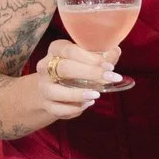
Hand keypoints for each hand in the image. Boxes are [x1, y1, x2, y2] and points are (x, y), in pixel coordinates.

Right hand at [0, 39, 116, 129]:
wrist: (55, 87)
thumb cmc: (77, 68)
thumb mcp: (89, 58)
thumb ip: (103, 55)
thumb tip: (115, 51)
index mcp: (57, 49)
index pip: (70, 50)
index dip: (91, 58)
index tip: (109, 66)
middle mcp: (46, 66)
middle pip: (64, 69)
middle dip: (90, 74)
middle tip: (109, 79)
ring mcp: (43, 86)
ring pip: (55, 91)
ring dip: (78, 94)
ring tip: (97, 95)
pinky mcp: (45, 104)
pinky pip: (57, 109)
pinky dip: (73, 108)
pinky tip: (87, 104)